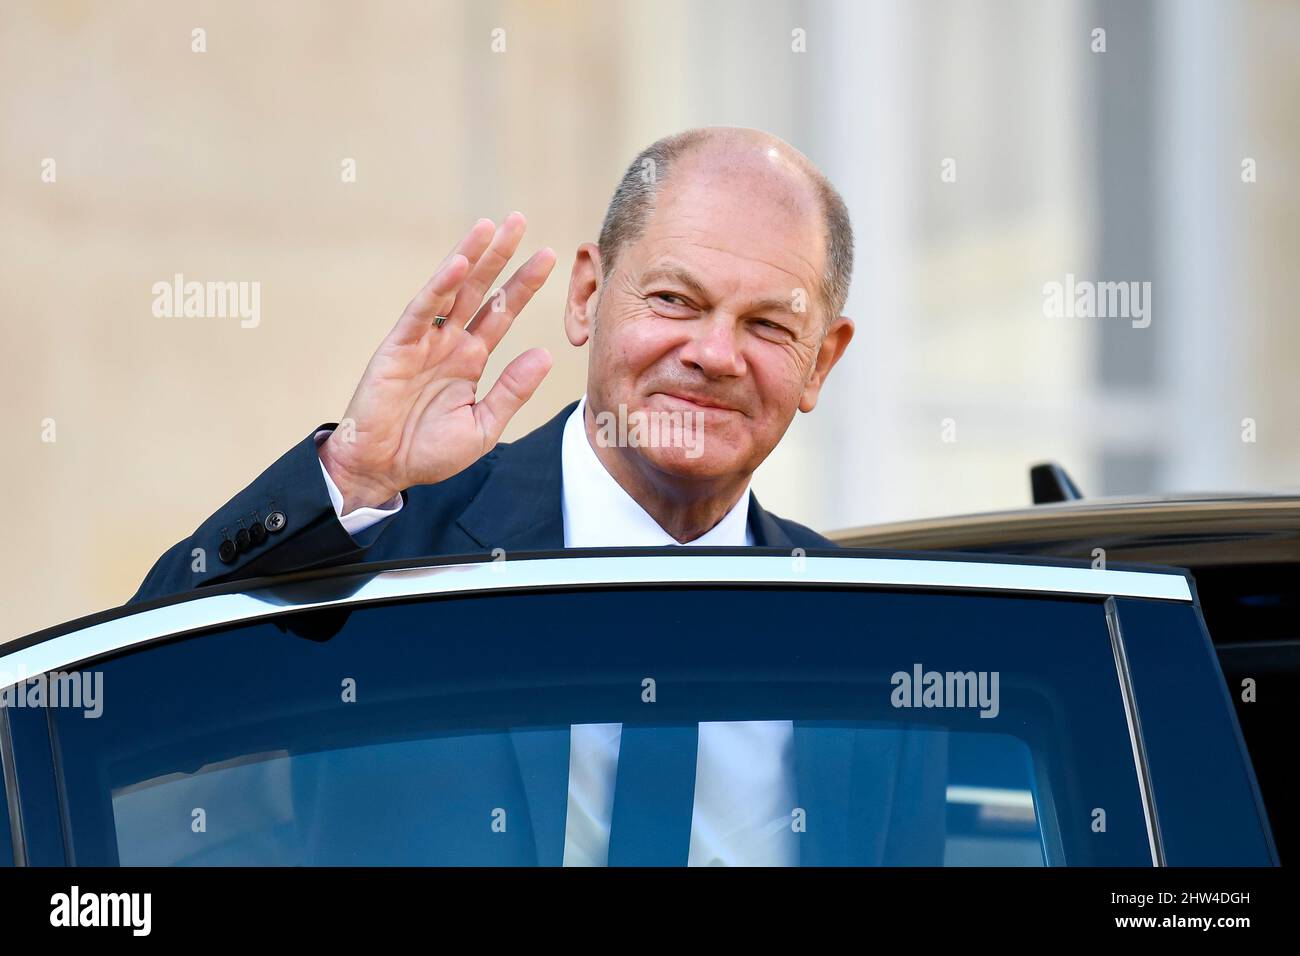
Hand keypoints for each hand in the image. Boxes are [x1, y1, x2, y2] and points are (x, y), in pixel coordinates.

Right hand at [319, 213, 556, 511]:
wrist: (383, 470)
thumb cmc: (428, 452)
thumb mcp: (483, 425)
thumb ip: (512, 389)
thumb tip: (544, 354)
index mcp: (470, 359)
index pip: (502, 313)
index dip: (523, 285)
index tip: (548, 256)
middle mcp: (449, 343)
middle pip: (479, 290)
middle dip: (499, 256)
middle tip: (519, 220)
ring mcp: (423, 342)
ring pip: (450, 290)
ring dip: (469, 256)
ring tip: (490, 226)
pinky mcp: (398, 348)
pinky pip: (422, 312)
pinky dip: (439, 288)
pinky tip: (458, 264)